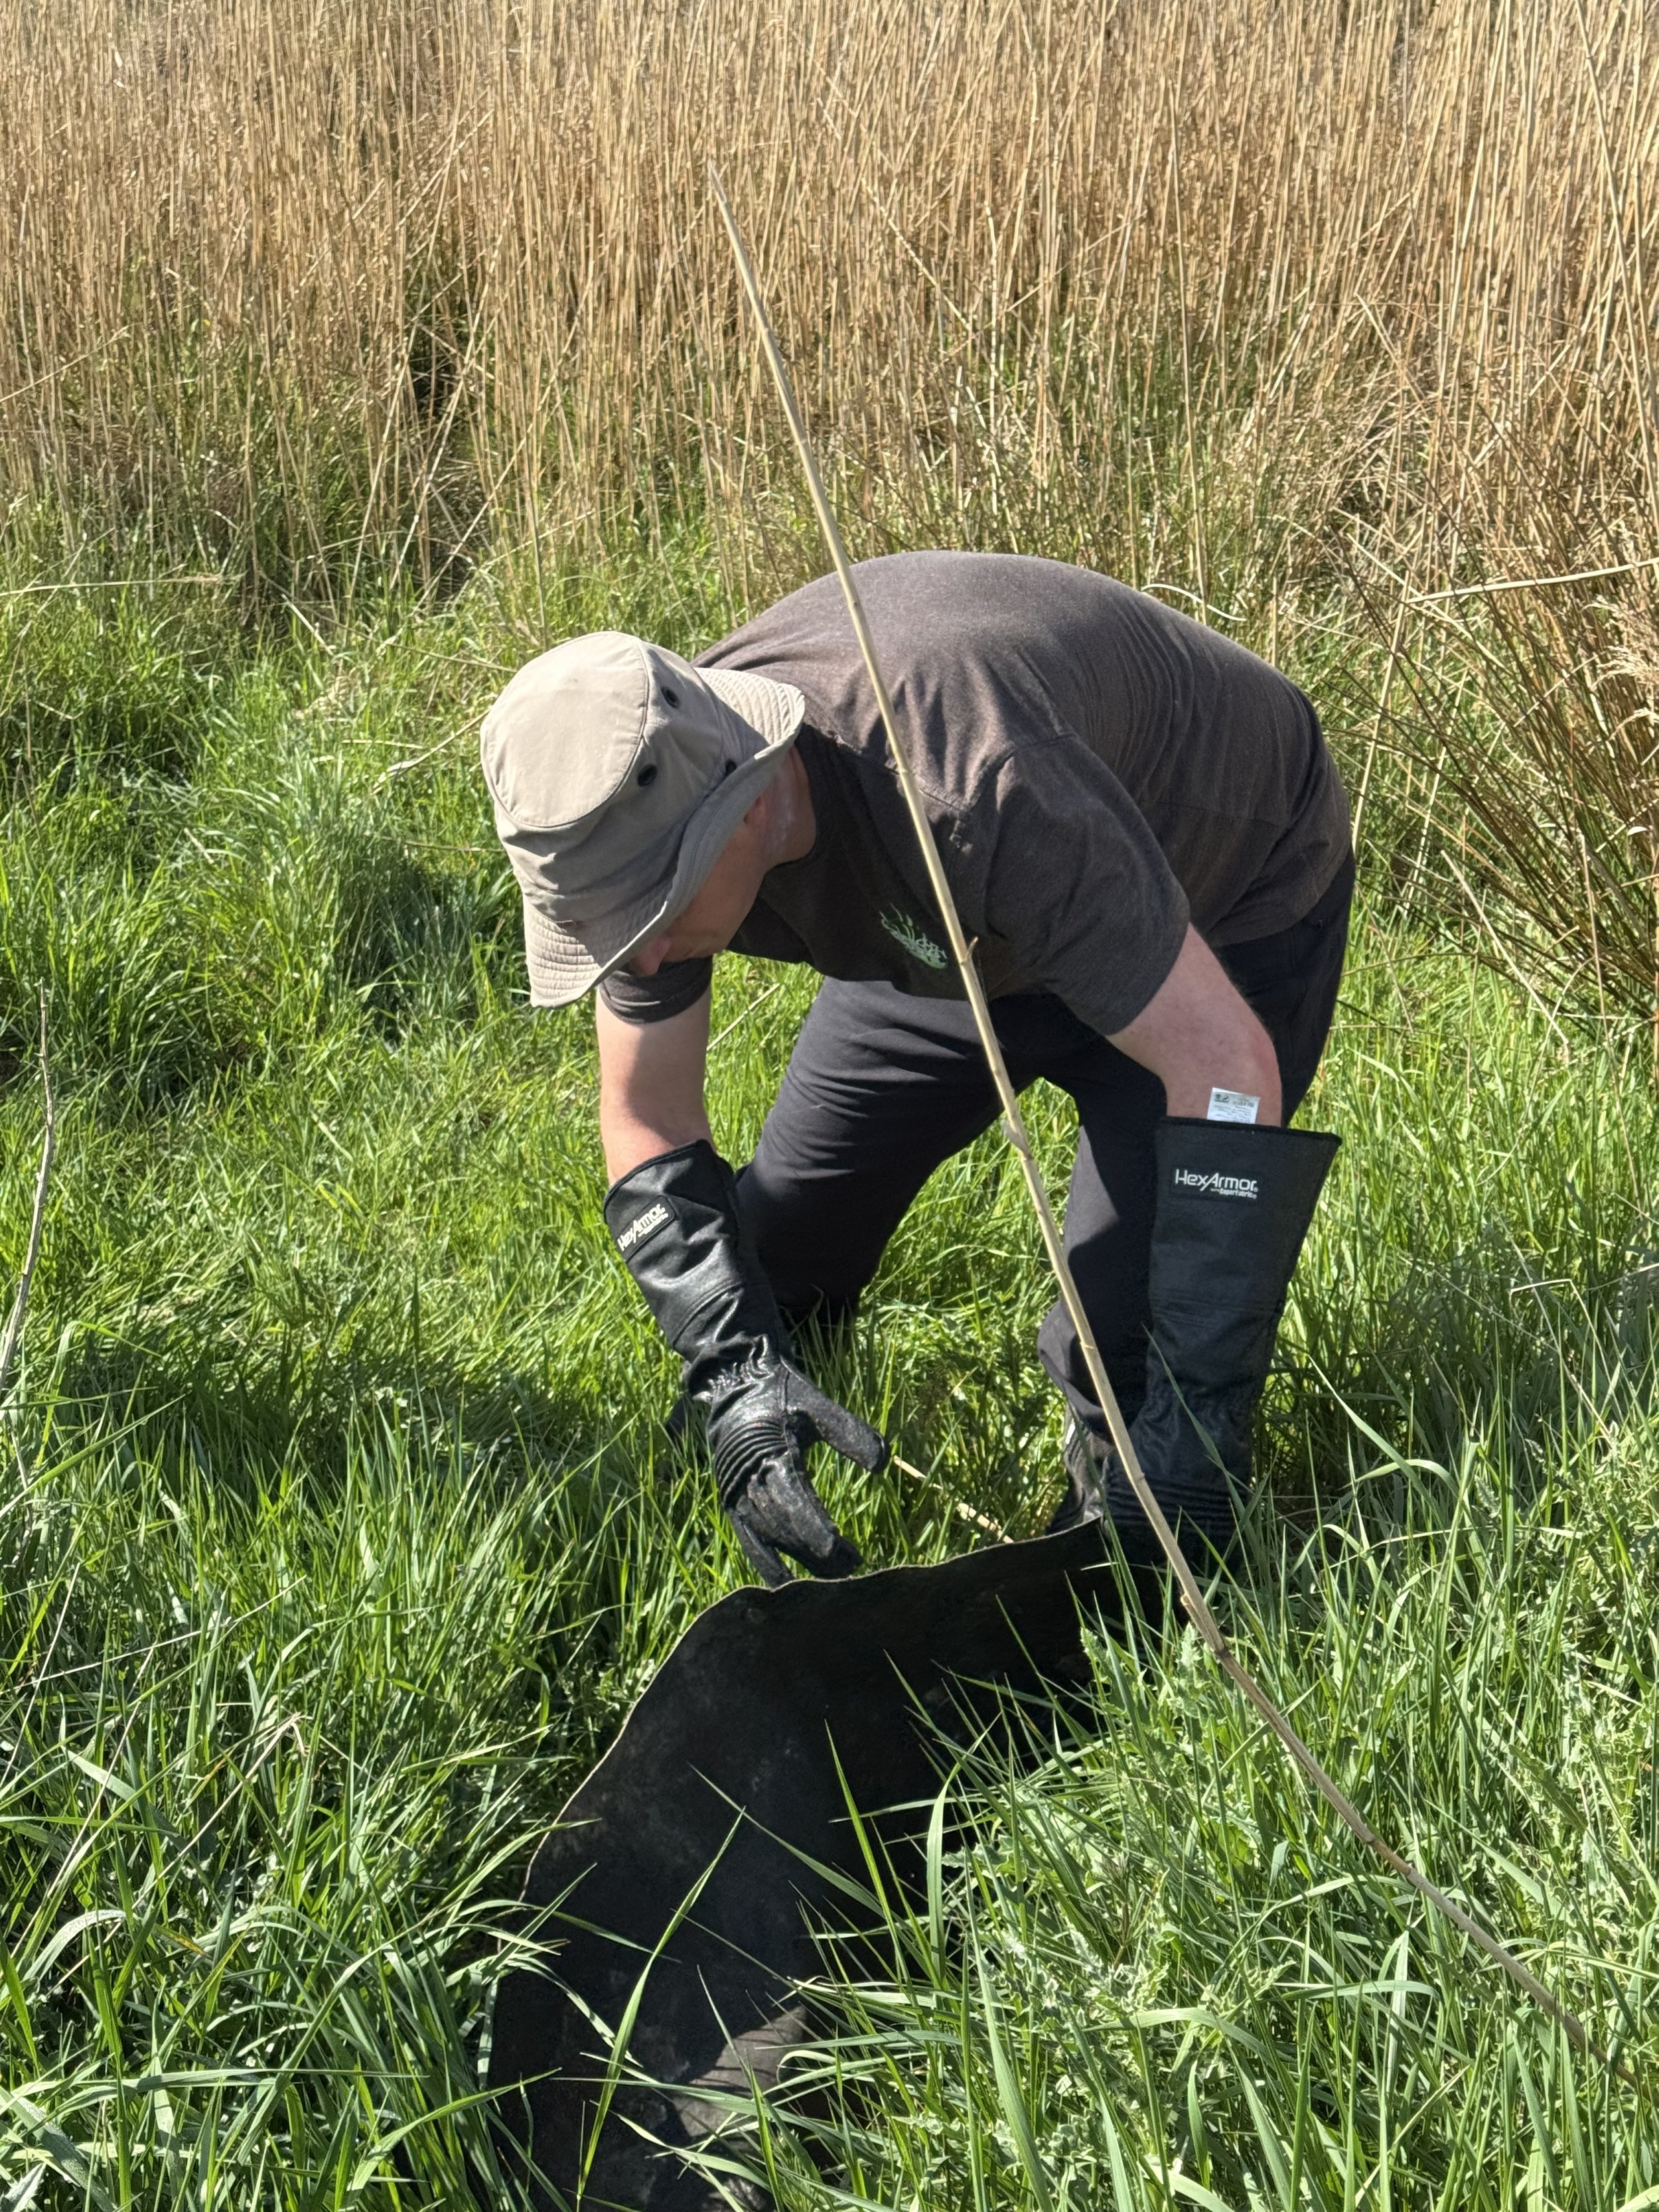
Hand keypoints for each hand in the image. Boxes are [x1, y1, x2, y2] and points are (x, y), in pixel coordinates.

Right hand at [699, 1350, 886, 1586]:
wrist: (736, 1384)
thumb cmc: (783, 1394)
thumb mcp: (816, 1403)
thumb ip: (848, 1431)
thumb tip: (882, 1464)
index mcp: (770, 1453)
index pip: (793, 1498)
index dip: (814, 1526)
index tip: (839, 1549)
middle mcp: (749, 1479)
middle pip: (784, 1524)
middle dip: (816, 1549)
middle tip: (853, 1566)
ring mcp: (738, 1495)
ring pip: (770, 1536)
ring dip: (800, 1557)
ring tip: (838, 1573)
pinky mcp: (734, 1503)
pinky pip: (749, 1540)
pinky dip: (767, 1563)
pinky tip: (788, 1584)